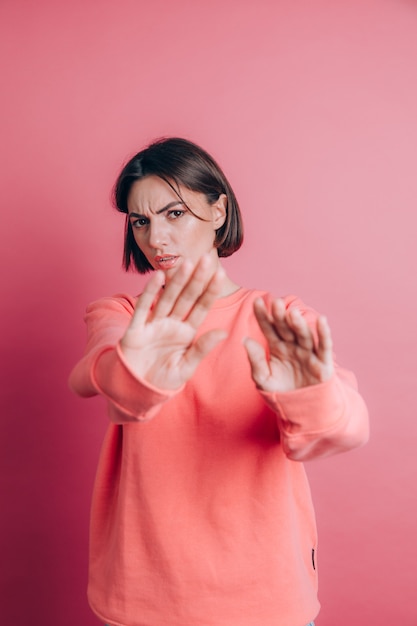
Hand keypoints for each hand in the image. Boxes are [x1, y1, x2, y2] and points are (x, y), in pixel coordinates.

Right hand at [119, 256, 227, 389]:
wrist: (136, 389)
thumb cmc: (162, 379)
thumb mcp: (186, 367)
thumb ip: (202, 348)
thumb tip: (223, 332)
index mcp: (186, 333)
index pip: (201, 308)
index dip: (210, 291)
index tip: (220, 273)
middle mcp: (171, 324)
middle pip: (186, 298)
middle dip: (197, 279)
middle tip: (208, 258)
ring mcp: (154, 324)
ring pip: (167, 299)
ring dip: (177, 281)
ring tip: (188, 263)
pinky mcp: (137, 329)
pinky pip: (144, 308)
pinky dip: (150, 292)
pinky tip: (158, 276)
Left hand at [244, 297, 333, 392]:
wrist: (301, 411)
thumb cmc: (281, 394)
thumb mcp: (263, 379)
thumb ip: (255, 361)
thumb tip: (245, 340)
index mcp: (277, 346)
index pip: (269, 327)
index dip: (263, 315)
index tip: (256, 301)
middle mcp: (293, 346)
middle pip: (286, 328)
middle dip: (280, 316)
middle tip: (275, 302)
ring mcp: (308, 353)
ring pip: (303, 334)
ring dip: (298, 323)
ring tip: (292, 313)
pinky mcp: (323, 362)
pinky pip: (324, 346)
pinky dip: (324, 334)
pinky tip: (322, 320)